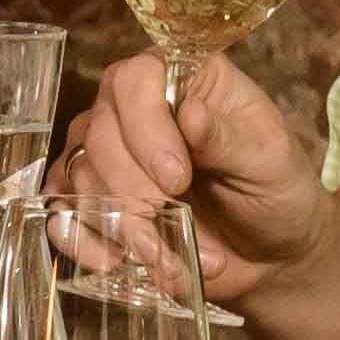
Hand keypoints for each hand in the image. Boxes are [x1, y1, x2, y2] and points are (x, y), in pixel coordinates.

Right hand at [56, 42, 327, 293]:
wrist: (269, 255)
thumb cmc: (276, 192)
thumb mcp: (270, 162)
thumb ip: (229, 138)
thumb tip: (190, 114)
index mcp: (182, 79)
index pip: (134, 79)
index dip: (145, 127)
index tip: (177, 178)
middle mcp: (133, 108)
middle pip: (98, 130)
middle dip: (132, 186)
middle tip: (174, 220)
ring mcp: (107, 153)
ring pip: (80, 174)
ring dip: (123, 223)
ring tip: (170, 253)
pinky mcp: (93, 199)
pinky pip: (62, 213)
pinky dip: (84, 241)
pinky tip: (115, 261)